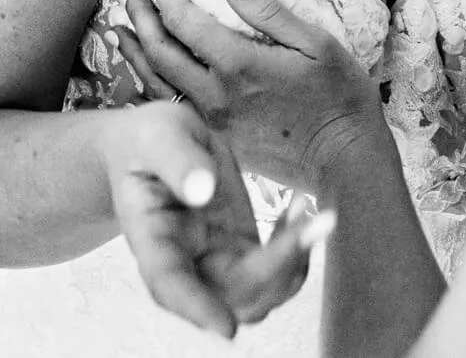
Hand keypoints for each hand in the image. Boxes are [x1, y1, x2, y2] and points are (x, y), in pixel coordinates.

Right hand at [99, 98, 332, 337]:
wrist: (153, 142)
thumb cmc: (146, 140)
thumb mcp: (157, 135)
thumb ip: (179, 161)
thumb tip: (203, 190)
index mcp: (150, 238)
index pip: (168, 285)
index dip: (196, 309)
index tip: (226, 330)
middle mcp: (183, 261)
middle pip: (230, 294)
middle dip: (279, 268)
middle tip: (318, 219)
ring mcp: (214, 259)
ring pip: (258, 292)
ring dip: (295, 261)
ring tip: (312, 211)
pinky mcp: (240, 248)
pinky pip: (274, 269)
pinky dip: (297, 247)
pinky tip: (299, 208)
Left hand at [114, 0, 384, 195]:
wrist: (342, 160)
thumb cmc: (339, 97)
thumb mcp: (318, 44)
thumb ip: (270, 13)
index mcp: (240, 65)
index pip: (185, 20)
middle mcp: (215, 94)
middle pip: (160, 50)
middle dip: (142, 16)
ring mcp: (211, 121)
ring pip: (157, 82)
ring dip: (136, 51)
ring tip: (123, 28)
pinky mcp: (214, 139)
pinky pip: (170, 108)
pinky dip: (150, 85)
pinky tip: (146, 75)